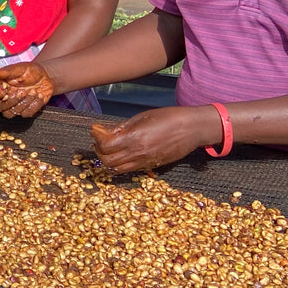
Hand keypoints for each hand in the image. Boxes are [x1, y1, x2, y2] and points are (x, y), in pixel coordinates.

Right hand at [0, 63, 54, 117]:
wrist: (46, 76)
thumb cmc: (29, 70)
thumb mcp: (18, 68)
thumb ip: (6, 71)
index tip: (2, 92)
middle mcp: (0, 97)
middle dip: (8, 102)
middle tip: (21, 92)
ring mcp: (11, 106)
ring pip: (8, 114)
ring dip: (22, 103)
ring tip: (33, 91)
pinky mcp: (23, 111)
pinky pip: (24, 115)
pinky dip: (34, 105)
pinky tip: (39, 95)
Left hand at [88, 105, 222, 173]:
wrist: (192, 129)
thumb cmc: (168, 117)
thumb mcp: (141, 117)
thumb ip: (122, 127)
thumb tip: (105, 131)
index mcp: (134, 138)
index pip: (105, 145)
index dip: (97, 138)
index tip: (95, 131)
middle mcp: (138, 153)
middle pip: (107, 161)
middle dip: (99, 151)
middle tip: (99, 142)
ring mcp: (145, 162)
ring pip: (117, 169)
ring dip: (109, 160)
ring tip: (108, 149)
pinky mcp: (152, 166)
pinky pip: (130, 170)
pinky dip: (121, 164)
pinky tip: (122, 154)